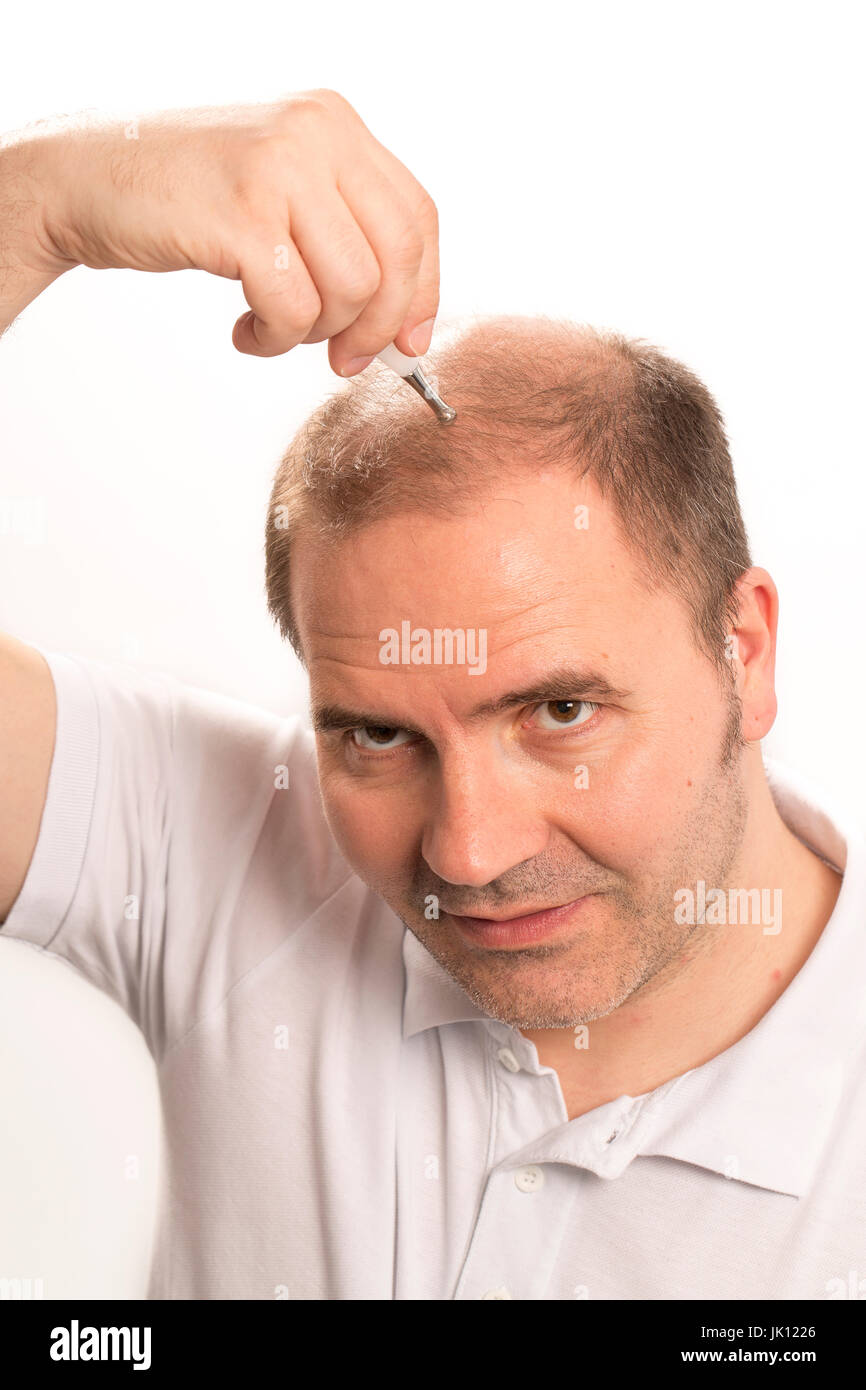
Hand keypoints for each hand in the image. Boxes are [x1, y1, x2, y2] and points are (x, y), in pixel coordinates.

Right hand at [1, 91, 438, 371]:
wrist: (85, 177)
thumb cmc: (188, 198)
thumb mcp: (280, 193)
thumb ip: (343, 237)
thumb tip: (406, 330)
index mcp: (336, 123)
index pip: (417, 218)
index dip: (422, 292)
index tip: (407, 343)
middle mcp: (317, 133)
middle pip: (397, 257)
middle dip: (378, 327)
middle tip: (344, 361)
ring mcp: (279, 168)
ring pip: (352, 289)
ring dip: (314, 333)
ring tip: (271, 326)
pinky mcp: (242, 214)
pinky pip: (294, 307)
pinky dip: (275, 337)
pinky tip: (245, 330)